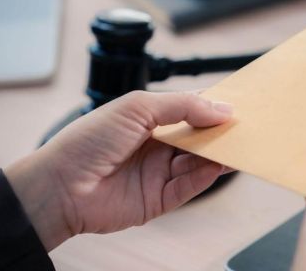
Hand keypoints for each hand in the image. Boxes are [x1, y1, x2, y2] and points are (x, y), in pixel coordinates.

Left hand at [4, 91, 231, 249]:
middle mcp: (155, 146)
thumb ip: (182, 106)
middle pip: (198, 138)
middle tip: (246, 126)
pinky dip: (206, 177)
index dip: (212, 107)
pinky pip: (189, 187)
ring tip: (238, 146)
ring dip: (219, 154)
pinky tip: (218, 166)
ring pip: (198, 162)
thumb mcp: (137, 107)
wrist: (59, 186)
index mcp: (148, 119)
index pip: (189, 110)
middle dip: (220, 132)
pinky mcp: (158, 200)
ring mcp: (157, 173)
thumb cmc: (87, 141)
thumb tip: (220, 109)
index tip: (237, 104)